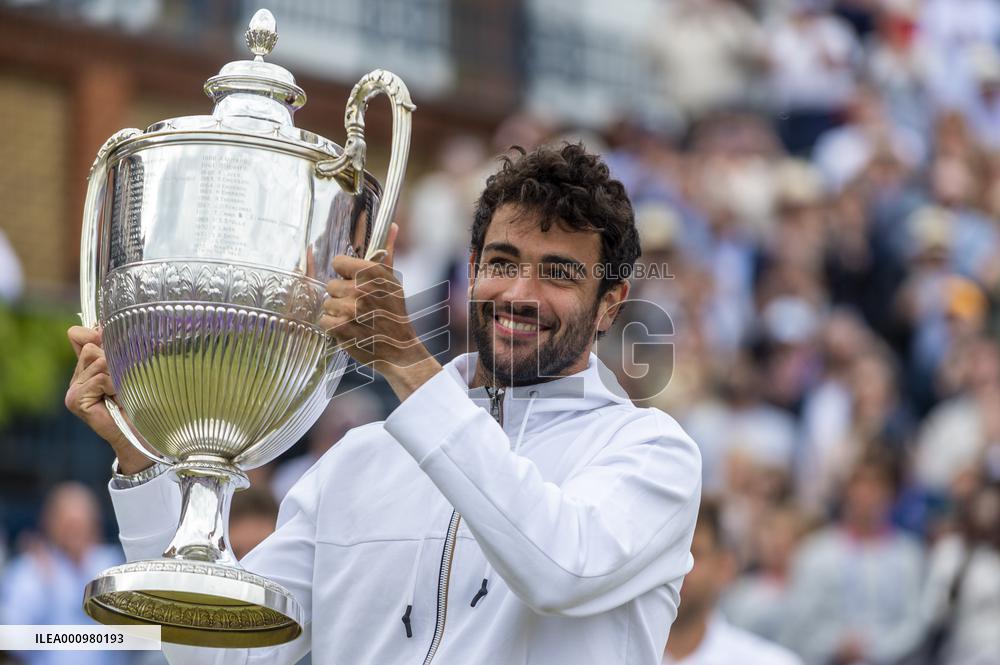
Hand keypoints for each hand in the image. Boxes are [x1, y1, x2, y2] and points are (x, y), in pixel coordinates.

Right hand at [65, 326, 151, 473]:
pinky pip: (100, 378)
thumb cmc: (142, 399)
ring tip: (123, 391)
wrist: (144, 432)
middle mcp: (75, 378)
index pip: (78, 335)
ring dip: (118, 374)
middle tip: (124, 381)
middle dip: (114, 359)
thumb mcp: (129, 366)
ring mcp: (73, 390)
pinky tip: (118, 399)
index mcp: (86, 367)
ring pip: (97, 360)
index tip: (113, 342)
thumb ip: (113, 347)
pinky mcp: (75, 400)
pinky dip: (115, 385)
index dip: (96, 334)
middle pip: (92, 347)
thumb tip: (99, 325)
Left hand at [322, 223, 441, 400]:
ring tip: (355, 319)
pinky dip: (334, 327)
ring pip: (326, 303)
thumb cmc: (395, 313)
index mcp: (372, 272)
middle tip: (359, 307)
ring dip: (337, 313)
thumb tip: (392, 225)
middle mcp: (360, 288)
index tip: (355, 284)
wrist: (400, 349)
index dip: (345, 274)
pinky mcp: (341, 328)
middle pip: (331, 285)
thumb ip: (387, 253)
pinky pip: (324, 320)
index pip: (337, 262)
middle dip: (342, 296)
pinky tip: (350, 329)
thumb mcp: (393, 281)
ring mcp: (350, 309)